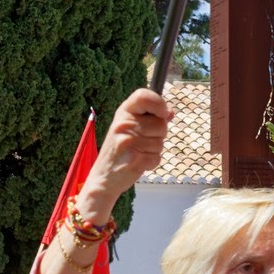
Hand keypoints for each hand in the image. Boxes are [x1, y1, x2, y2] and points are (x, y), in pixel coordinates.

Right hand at [81, 88, 170, 208]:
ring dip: (154, 150)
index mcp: (123, 112)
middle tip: (142, 142)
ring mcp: (128, 141)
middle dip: (158, 134)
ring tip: (137, 152)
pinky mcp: (134, 159)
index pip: (144, 96)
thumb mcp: (128, 128)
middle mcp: (124, 124)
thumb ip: (148, 119)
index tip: (162, 113)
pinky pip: (157, 157)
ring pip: (160, 142)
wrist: (103, 177)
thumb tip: (170, 113)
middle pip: (160, 123)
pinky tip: (138, 162)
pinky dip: (151, 163)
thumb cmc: (119, 151)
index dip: (159, 103)